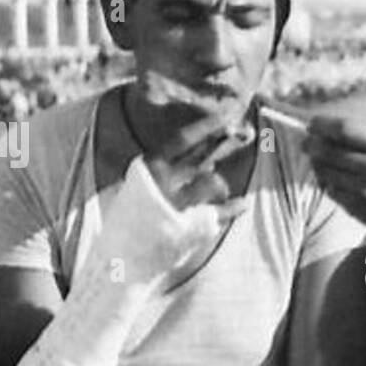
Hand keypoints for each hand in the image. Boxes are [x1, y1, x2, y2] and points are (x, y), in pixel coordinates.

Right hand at [133, 71, 255, 212]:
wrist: (120, 248)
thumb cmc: (133, 211)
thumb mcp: (143, 181)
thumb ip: (171, 167)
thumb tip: (207, 159)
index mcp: (152, 166)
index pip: (183, 139)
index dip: (207, 126)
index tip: (226, 116)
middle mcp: (166, 183)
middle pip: (204, 159)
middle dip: (225, 145)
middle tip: (244, 133)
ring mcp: (179, 204)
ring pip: (214, 183)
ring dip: (218, 186)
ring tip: (217, 193)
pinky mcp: (191, 226)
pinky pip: (222, 212)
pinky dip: (235, 207)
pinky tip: (244, 203)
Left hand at [306, 116, 365, 240]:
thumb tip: (340, 126)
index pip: (347, 129)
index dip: (323, 125)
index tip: (312, 123)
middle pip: (331, 150)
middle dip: (313, 145)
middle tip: (306, 142)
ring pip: (327, 172)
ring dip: (317, 164)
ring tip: (317, 159)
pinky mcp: (359, 208)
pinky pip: (332, 191)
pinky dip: (326, 183)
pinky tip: (330, 179)